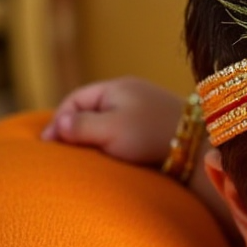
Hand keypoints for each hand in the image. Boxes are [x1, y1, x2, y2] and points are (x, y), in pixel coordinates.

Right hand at [42, 77, 184, 166]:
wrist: (199, 147)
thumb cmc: (152, 136)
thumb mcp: (110, 129)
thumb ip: (80, 125)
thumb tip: (56, 124)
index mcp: (117, 87)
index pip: (76, 99)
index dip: (58, 120)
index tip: (48, 143)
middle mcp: (132, 93)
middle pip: (91, 110)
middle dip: (74, 129)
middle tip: (61, 152)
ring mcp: (146, 109)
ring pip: (108, 122)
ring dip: (94, 137)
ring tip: (84, 158)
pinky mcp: (157, 126)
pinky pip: (126, 131)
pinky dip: (114, 142)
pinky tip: (111, 158)